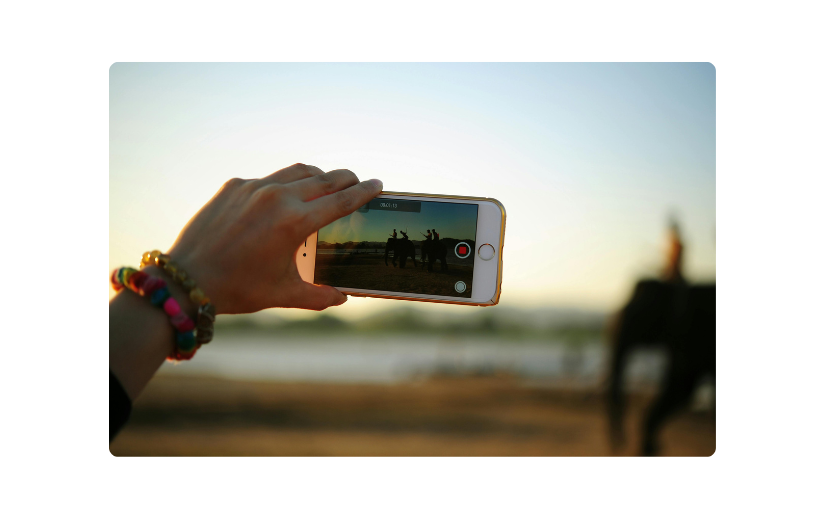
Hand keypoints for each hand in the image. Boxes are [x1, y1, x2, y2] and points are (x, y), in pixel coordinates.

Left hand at [165, 164, 382, 313]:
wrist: (187, 279)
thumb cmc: (238, 289)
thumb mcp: (283, 294)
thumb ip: (319, 296)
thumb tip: (342, 297)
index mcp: (294, 222)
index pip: (341, 200)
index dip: (364, 192)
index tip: (378, 184)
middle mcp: (277, 197)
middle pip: (324, 178)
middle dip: (346, 178)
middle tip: (357, 182)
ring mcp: (253, 187)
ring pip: (297, 171)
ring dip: (318, 175)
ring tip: (327, 182)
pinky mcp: (233, 185)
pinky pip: (268, 179)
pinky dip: (284, 184)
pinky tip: (285, 196)